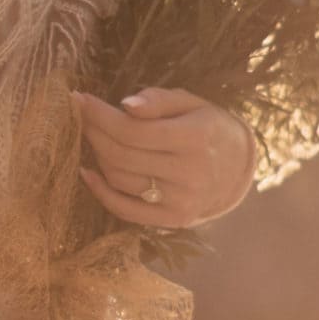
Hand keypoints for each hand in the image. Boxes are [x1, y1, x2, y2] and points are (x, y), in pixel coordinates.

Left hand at [76, 87, 256, 228]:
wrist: (238, 169)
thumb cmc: (208, 128)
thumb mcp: (191, 103)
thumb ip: (159, 100)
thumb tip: (126, 105)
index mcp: (195, 137)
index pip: (133, 130)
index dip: (100, 115)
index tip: (80, 100)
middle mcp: (190, 172)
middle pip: (122, 154)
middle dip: (94, 132)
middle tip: (81, 117)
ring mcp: (181, 200)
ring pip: (120, 179)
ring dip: (98, 156)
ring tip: (94, 137)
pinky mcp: (173, 219)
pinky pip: (125, 209)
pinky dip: (101, 192)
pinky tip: (88, 173)